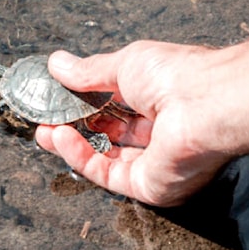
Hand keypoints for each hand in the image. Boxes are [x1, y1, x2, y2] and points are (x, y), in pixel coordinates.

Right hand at [34, 42, 231, 206]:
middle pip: (112, 136)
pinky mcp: (150, 186)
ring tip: (44, 128)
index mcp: (164, 101)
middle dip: (76, 127)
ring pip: (106, 159)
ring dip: (72, 144)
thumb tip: (58, 64)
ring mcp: (157, 163)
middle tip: (45, 117)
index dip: (88, 104)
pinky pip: (108, 175)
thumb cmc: (178, 77)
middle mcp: (163, 134)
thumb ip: (90, 71)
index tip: (59, 98)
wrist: (204, 104)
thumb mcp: (125, 64)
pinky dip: (80, 157)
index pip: (121, 107)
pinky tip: (59, 137)